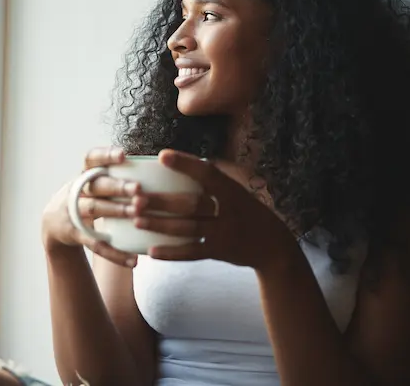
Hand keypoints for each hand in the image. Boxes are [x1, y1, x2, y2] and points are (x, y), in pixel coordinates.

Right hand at [41, 147, 147, 267]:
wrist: (54, 222)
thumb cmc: (87, 196)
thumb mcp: (93, 182)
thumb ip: (116, 176)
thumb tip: (159, 171)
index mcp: (84, 174)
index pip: (91, 158)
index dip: (106, 155)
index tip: (123, 154)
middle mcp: (77, 190)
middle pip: (96, 186)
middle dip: (117, 186)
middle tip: (139, 188)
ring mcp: (73, 212)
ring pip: (95, 209)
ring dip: (116, 211)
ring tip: (138, 213)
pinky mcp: (75, 234)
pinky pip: (96, 244)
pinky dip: (115, 253)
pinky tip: (134, 260)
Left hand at [133, 149, 297, 269]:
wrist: (273, 245)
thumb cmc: (246, 211)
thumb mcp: (236, 190)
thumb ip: (213, 179)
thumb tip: (179, 159)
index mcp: (232, 190)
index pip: (208, 173)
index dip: (185, 164)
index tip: (162, 155)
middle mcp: (229, 211)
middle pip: (192, 204)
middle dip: (163, 201)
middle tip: (136, 198)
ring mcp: (225, 234)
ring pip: (188, 229)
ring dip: (160, 225)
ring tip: (137, 220)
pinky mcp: (219, 253)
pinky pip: (192, 253)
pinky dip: (171, 253)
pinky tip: (151, 250)